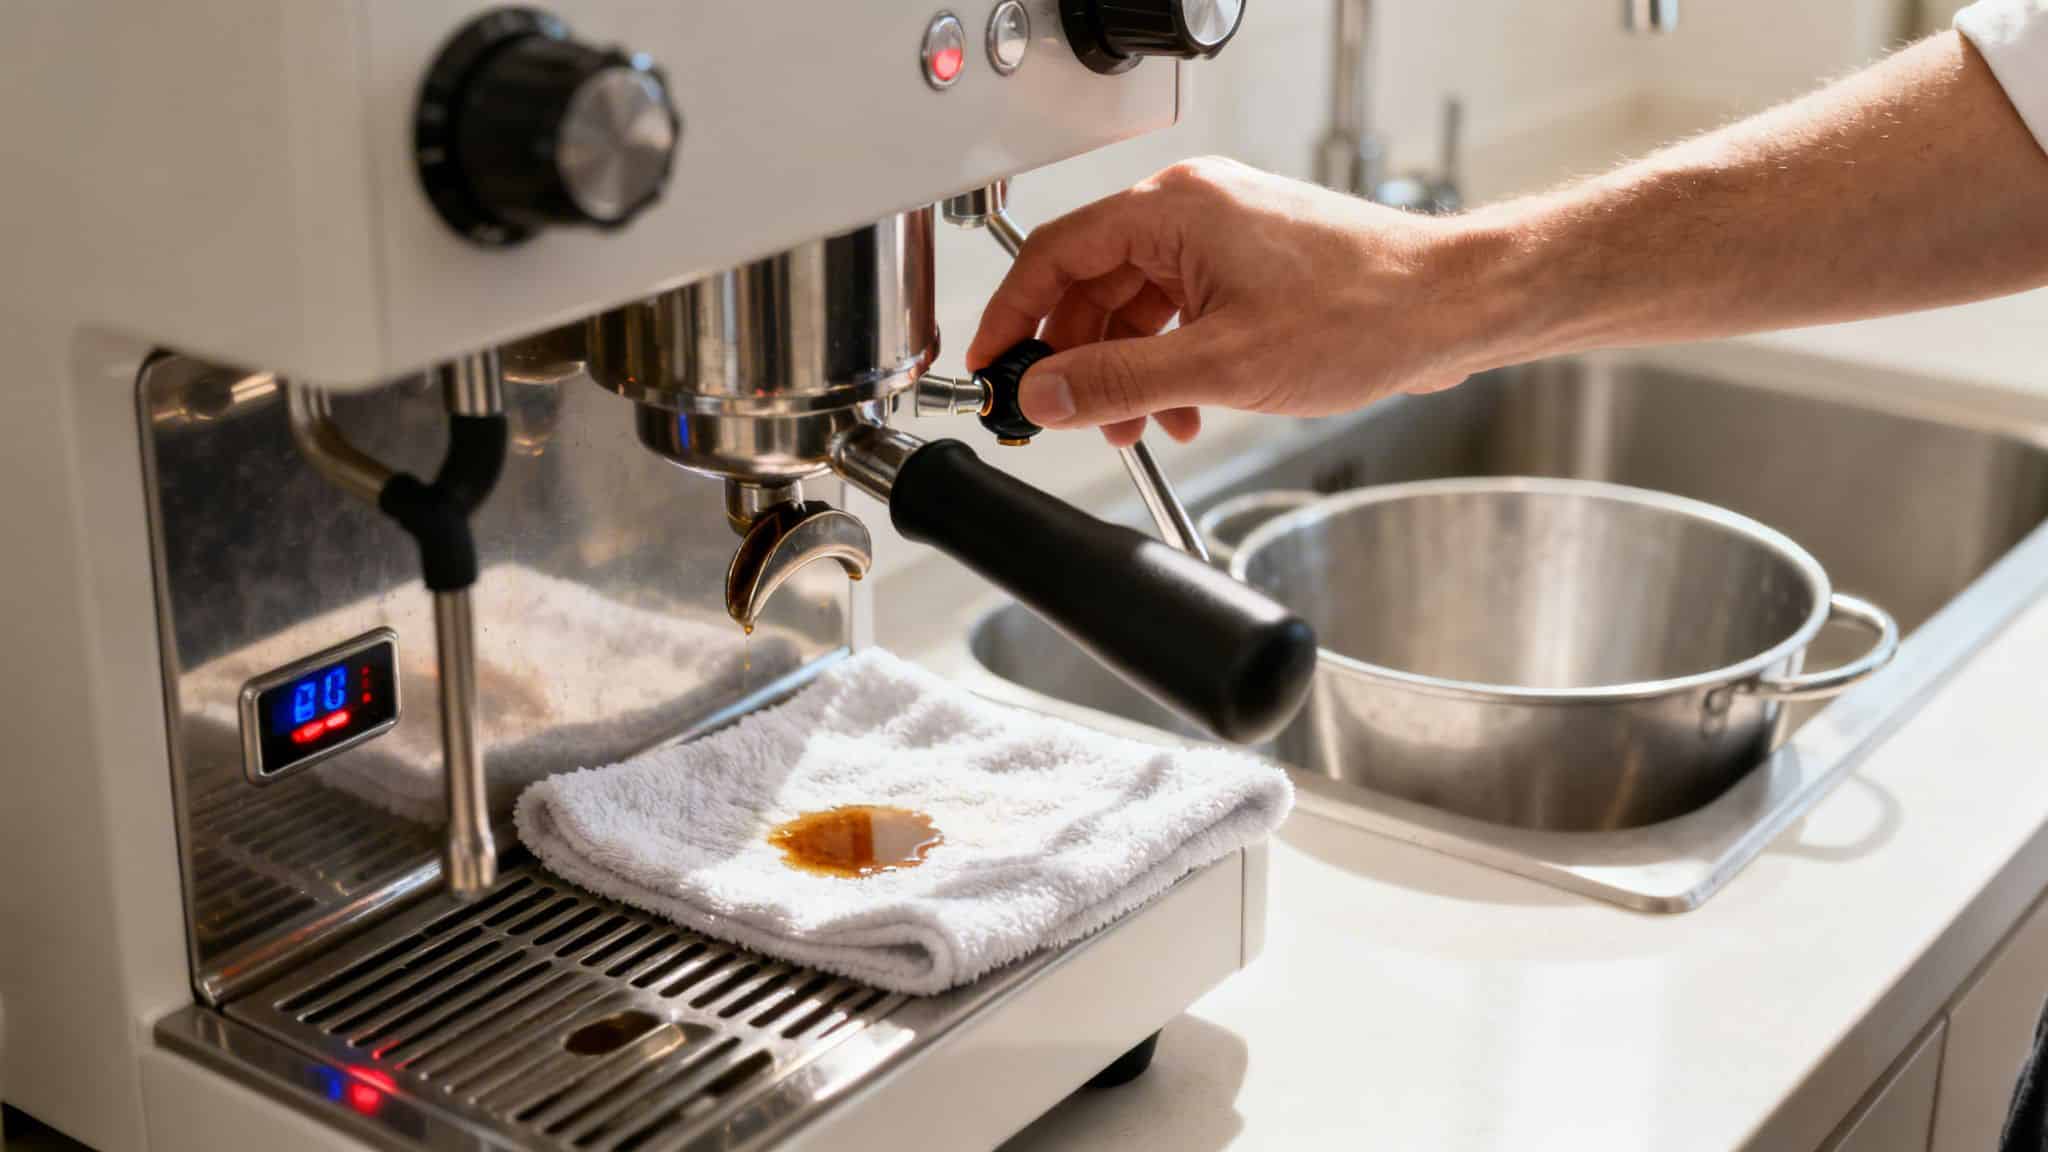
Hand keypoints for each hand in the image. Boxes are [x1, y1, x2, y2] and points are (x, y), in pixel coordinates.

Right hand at [966, 157, 1496, 446]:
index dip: (1012, 316)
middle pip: (1093, 285)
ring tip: (1140, 424)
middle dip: (1081, 359)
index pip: (1054, 254)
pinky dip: (1172, 363)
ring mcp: (1225, 237)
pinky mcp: (1253, 267)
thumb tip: (1047, 393)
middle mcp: (1194, 211)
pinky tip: (1188, 408)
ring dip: (1130, 372)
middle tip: (1072, 416)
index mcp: (1173, 210)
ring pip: (1139, 306)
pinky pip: (1182, 313)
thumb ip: (1119, 382)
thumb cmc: (1363, 312)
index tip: (992, 366)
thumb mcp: (1220, 364)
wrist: (1450, 308)